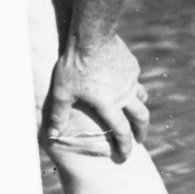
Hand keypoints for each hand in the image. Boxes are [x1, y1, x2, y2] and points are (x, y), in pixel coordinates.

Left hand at [43, 34, 148, 161]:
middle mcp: (125, 95)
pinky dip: (132, 85)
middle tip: (141, 138)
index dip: (125, 145)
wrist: (92, 38)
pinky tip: (123, 82)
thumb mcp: (61, 92)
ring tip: (137, 111)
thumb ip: (59, 114)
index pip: (121, 131)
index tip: (126, 155)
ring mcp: (131, 80)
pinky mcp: (132, 66)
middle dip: (142, 130)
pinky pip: (135, 79)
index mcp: (109, 105)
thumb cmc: (74, 66)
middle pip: (141, 117)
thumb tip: (52, 134)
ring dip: (141, 107)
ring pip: (143, 97)